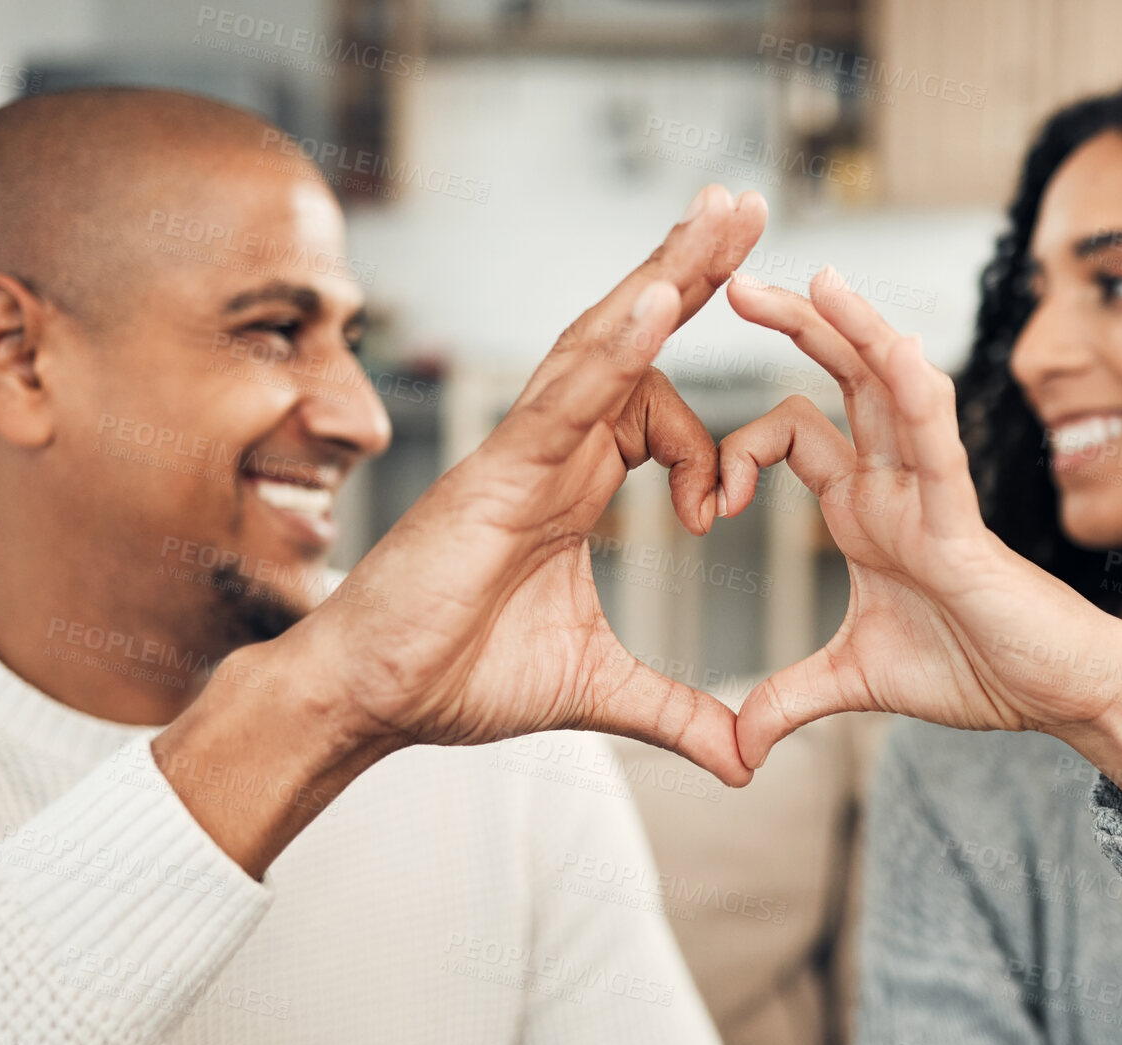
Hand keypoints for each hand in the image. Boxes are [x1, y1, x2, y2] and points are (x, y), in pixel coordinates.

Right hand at [158, 185, 765, 875]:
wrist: (371, 701)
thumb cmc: (457, 676)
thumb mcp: (597, 690)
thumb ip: (677, 712)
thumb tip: (747, 760)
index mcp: (572, 484)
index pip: (655, 411)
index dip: (707, 443)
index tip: (720, 510)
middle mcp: (550, 449)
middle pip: (633, 340)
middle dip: (693, 272)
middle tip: (750, 206)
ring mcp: (521, 450)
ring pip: (605, 342)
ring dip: (669, 274)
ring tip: (726, 212)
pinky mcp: (495, 470)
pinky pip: (565, 394)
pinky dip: (616, 347)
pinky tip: (664, 299)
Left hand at [719, 267, 1121, 779]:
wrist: (1059, 697)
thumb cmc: (977, 669)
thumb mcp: (855, 682)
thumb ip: (789, 700)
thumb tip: (734, 746)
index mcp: (863, 508)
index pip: (793, 434)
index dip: (739, 450)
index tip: (708, 510)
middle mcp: (894, 484)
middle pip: (840, 379)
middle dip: (792, 327)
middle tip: (731, 281)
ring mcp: (931, 493)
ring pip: (890, 389)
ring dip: (854, 331)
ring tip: (816, 278)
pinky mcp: (964, 520)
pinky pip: (938, 444)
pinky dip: (915, 395)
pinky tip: (892, 349)